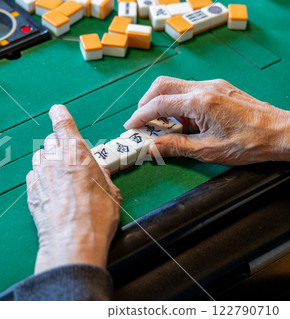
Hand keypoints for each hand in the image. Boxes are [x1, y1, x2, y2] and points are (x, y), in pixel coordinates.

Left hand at [26, 105, 121, 273]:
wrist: (73, 242)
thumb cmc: (97, 216)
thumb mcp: (110, 192)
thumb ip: (101, 175)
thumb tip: (96, 171)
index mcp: (77, 153)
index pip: (63, 124)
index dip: (59, 115)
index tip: (56, 110)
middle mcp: (55, 159)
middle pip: (52, 142)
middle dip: (60, 148)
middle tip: (71, 164)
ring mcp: (40, 174)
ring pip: (40, 158)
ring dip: (49, 164)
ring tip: (61, 181)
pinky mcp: (30, 191)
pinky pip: (34, 177)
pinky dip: (41, 180)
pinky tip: (52, 195)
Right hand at [124, 76, 289, 164]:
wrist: (281, 133)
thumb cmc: (250, 143)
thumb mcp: (208, 150)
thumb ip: (176, 146)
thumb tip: (152, 148)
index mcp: (199, 102)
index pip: (159, 104)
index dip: (140, 116)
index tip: (131, 127)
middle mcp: (204, 88)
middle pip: (162, 86)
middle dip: (146, 103)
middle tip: (142, 123)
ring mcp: (212, 86)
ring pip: (175, 86)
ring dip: (162, 103)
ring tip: (163, 127)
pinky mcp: (219, 89)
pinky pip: (189, 90)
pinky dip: (178, 103)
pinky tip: (183, 122)